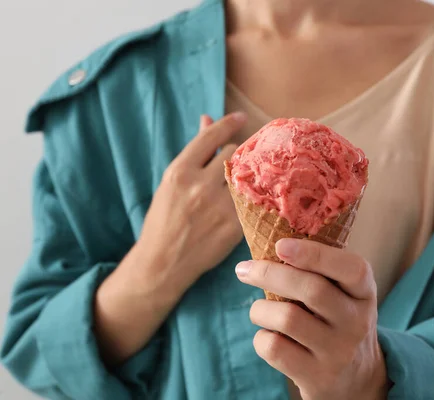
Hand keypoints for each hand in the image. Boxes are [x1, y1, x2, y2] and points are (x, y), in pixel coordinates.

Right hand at [137, 112, 246, 294]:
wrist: (162, 263)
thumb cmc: (164, 219)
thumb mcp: (172, 182)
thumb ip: (194, 152)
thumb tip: (207, 118)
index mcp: (179, 172)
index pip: (210, 137)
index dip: (228, 124)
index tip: (242, 117)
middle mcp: (199, 187)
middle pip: (233, 154)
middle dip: (239, 152)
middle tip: (245, 155)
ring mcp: (218, 207)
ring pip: (246, 176)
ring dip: (249, 173)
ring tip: (254, 174)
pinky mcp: (234, 226)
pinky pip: (253, 200)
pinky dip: (255, 194)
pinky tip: (258, 194)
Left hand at [235, 239, 389, 399]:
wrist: (357, 380)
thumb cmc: (338, 322)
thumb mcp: (344, 296)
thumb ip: (320, 271)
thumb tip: (267, 241)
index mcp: (364, 293)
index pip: (351, 268)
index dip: (314, 253)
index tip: (280, 244)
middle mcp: (356, 322)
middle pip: (311, 289)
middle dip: (269, 273)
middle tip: (245, 269)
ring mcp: (338, 352)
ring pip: (287, 318)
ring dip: (260, 309)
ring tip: (259, 310)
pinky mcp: (317, 377)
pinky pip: (275, 349)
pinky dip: (261, 337)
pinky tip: (268, 335)